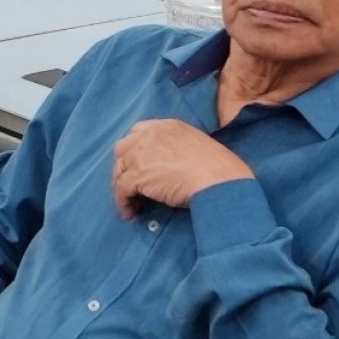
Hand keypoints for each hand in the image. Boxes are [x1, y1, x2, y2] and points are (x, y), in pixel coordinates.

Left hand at [111, 119, 253, 219]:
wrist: (219, 180)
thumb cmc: (217, 168)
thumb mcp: (195, 146)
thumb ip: (175, 148)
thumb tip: (165, 166)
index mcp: (166, 126)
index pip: (138, 132)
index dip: (134, 149)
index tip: (137, 164)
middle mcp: (149, 135)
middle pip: (123, 148)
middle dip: (124, 166)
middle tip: (131, 184)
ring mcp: (141, 153)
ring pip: (119, 170)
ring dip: (121, 186)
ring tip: (130, 203)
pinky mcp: (138, 174)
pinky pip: (121, 189)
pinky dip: (123, 202)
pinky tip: (130, 213)